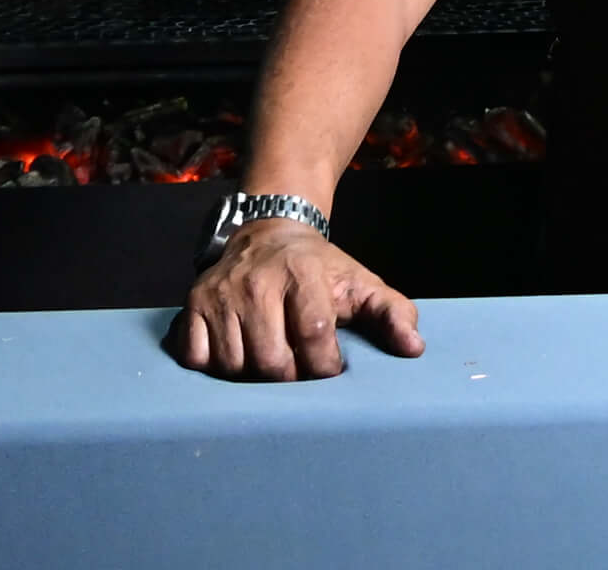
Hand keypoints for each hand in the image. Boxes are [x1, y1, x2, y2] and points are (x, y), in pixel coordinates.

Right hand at [171, 219, 421, 380]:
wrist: (270, 230)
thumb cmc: (321, 269)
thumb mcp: (362, 284)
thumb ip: (394, 313)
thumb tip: (414, 348)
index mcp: (303, 275)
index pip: (313, 335)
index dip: (324, 365)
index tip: (330, 367)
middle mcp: (257, 282)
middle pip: (270, 361)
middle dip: (289, 377)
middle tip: (297, 368)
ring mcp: (221, 293)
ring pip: (232, 365)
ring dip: (252, 376)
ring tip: (268, 360)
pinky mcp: (193, 303)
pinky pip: (196, 356)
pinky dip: (214, 365)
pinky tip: (236, 354)